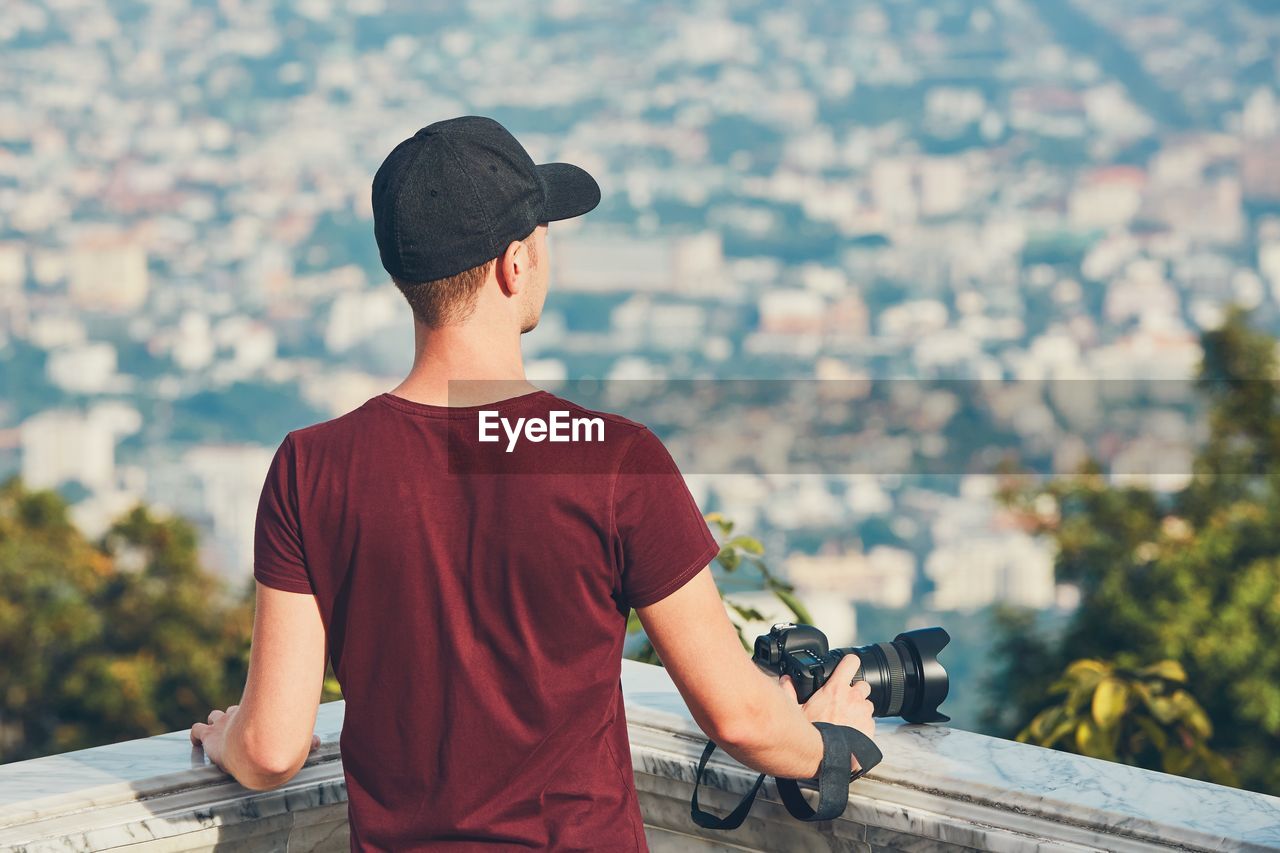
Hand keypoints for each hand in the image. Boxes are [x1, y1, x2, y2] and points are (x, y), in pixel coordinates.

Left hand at [190, 705, 320, 771]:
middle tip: (236, 728)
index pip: (252, 711)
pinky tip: (198, 742)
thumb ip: (307, 742)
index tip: (258, 721)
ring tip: (215, 734)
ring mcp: (222, 725)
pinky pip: (196, 732)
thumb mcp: (295, 741)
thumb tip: (319, 742)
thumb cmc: (279, 743)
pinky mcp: (210, 738)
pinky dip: (195, 736)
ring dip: (213, 725)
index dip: (252, 716)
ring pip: (213, 717)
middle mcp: (240, 717)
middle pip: (231, 711)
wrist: (259, 750)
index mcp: (257, 716)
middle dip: (231, 718)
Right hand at [779, 654, 875, 772]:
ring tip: (847, 720)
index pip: (851, 662)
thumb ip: (789, 691)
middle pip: (863, 684)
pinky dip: (864, 726)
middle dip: (856, 691)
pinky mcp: (870, 729)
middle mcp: (853, 698)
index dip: (850, 662)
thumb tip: (785, 680)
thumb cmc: (811, 734)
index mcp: (836, 689)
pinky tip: (852, 733)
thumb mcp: (795, 710)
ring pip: (868, 705)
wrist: (824, 758)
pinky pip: (870, 723)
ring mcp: (863, 714)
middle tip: (844, 701)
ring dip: (860, 709)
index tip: (848, 666)